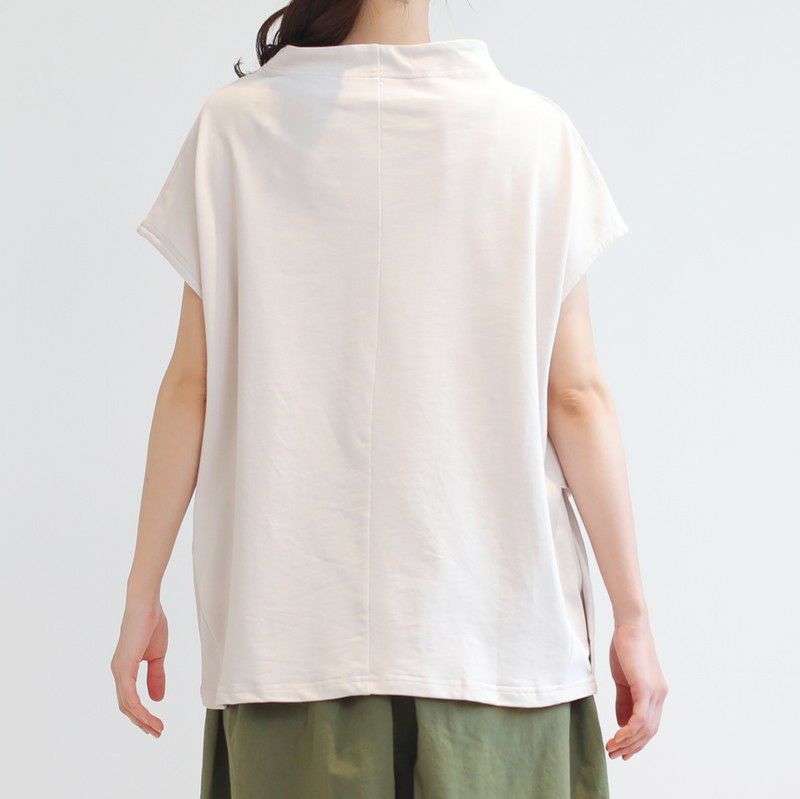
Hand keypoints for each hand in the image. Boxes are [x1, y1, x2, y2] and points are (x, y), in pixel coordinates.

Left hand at [111, 599, 167, 736]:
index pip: (130, 700)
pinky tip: (149, 715)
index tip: (156, 725)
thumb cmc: (151, 624)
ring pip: (127, 704)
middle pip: (126, 707)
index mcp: (125, 670)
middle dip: (142, 722)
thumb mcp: (157, 655)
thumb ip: (156, 676)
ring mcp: (119, 670)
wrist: (147, 605)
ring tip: (157, 728)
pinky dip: (139, 708)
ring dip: (142, 719)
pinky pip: (129, 695)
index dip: (142, 714)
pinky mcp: (124, 666)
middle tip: (157, 732)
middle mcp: (118, 673)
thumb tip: (158, 699)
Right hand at [605, 621, 666, 759]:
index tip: (622, 750)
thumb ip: (625, 700)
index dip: (636, 741)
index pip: (649, 725)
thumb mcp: (623, 678)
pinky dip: (629, 730)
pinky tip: (618, 736)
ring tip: (612, 747)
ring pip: (645, 728)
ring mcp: (655, 692)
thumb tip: (622, 722)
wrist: (630, 626)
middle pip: (649, 731)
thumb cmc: (625, 647)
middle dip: (631, 746)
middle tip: (614, 754)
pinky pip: (640, 717)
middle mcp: (659, 695)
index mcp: (655, 693)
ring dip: (628, 742)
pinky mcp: (646, 688)